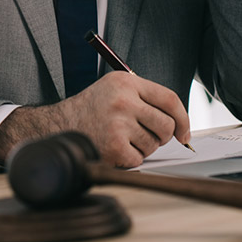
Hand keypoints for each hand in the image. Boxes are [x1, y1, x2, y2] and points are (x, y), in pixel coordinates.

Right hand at [0, 71, 190, 168]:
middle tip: (146, 136)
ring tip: (123, 139)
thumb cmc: (92, 109)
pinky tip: (115, 149)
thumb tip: (179, 124)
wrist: (58, 125)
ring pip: (154, 144)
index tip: (184, 132)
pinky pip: (139, 159)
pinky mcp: (113, 146)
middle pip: (166, 125)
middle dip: (161, 136)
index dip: (183, 118)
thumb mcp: (115, 89)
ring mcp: (118, 123)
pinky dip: (130, 159)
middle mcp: (123, 100)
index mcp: (126, 82)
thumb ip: (145, 98)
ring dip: (143, 147)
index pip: (169, 99)